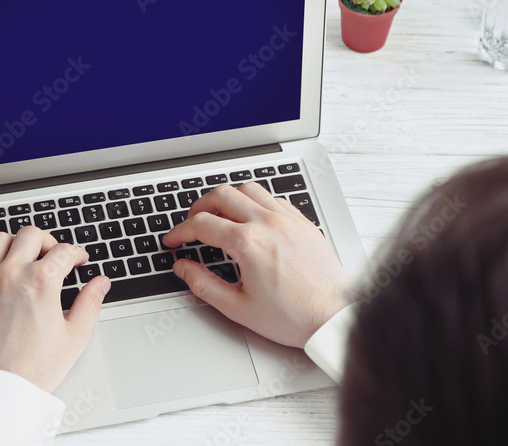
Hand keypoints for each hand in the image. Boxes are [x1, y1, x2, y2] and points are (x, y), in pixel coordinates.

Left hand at [0, 226, 110, 392]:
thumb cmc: (34, 371)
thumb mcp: (75, 337)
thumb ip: (91, 304)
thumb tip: (100, 284)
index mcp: (41, 283)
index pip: (63, 251)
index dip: (76, 254)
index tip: (77, 261)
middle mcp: (11, 275)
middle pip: (31, 235)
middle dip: (48, 241)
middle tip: (53, 254)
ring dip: (14, 244)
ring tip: (23, 257)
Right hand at [162, 183, 350, 348]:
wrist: (333, 318)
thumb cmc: (293, 316)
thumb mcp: (238, 307)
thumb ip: (204, 285)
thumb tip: (184, 269)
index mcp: (248, 243)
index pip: (201, 224)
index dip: (180, 232)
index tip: (174, 241)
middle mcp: (267, 224)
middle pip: (221, 195)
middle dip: (199, 207)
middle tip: (192, 224)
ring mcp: (288, 220)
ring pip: (248, 189)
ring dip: (228, 199)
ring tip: (220, 216)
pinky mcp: (303, 223)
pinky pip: (273, 198)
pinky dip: (256, 202)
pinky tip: (252, 219)